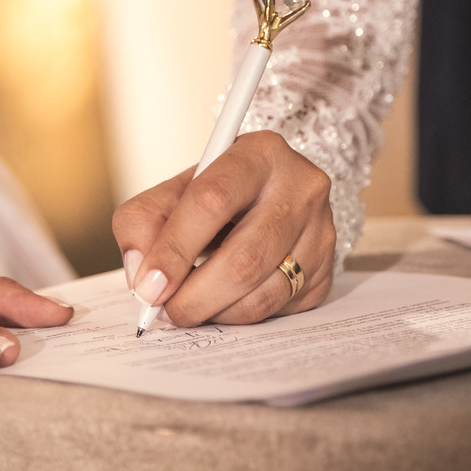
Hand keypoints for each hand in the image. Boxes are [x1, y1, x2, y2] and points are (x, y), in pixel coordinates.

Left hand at [113, 130, 335, 327]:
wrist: (266, 198)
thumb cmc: (214, 195)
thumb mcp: (173, 192)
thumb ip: (142, 224)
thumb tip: (143, 276)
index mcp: (258, 153)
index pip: (211, 202)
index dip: (174, 249)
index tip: (149, 287)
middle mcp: (301, 187)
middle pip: (243, 259)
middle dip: (194, 297)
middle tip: (167, 312)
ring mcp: (322, 230)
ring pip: (263, 293)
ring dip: (216, 313)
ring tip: (191, 307)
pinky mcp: (328, 269)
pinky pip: (279, 310)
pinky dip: (240, 316)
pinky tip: (224, 301)